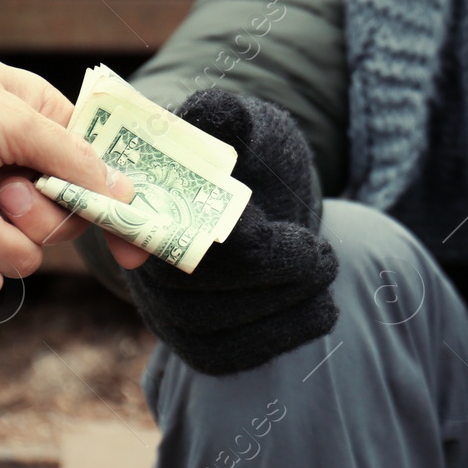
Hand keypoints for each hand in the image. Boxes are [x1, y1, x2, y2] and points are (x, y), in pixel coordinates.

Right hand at [119, 89, 338, 375]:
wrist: (254, 190)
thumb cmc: (245, 150)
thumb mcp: (243, 122)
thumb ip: (227, 117)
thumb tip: (210, 112)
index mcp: (142, 203)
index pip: (178, 238)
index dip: (234, 245)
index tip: (290, 242)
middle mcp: (141, 261)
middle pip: (198, 294)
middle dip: (275, 278)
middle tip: (324, 256)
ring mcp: (162, 305)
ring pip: (215, 330)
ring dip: (284, 308)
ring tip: (326, 274)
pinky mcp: (191, 338)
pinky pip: (228, 355)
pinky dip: (281, 336)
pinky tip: (321, 309)